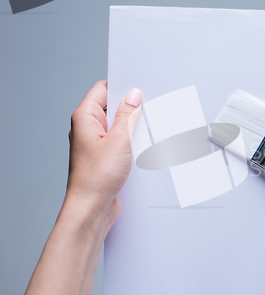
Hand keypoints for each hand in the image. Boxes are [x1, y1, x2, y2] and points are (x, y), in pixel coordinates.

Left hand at [65, 80, 141, 230]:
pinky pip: (121, 142)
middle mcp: (88, 129)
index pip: (103, 89)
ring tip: (147, 130)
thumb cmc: (97, 177)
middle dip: (131, 108)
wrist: (92, 209)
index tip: (140, 87)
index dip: (121, 86)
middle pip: (112, 107)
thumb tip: (133, 95)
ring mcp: (96, 144)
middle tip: (149, 109)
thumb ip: (127, 115)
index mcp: (85, 118)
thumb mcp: (119, 140)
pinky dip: (132, 142)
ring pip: (118, 126)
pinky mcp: (105, 158)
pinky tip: (144, 147)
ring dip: (133, 128)